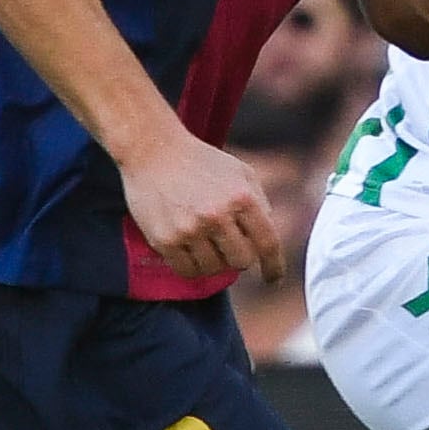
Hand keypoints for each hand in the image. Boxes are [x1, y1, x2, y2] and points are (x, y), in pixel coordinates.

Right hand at [119, 129, 287, 282]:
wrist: (154, 151)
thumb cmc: (202, 162)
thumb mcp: (241, 173)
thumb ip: (259, 204)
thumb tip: (266, 241)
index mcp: (242, 198)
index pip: (267, 243)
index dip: (274, 266)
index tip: (273, 279)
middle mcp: (218, 215)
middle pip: (241, 262)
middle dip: (240, 257)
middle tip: (229, 245)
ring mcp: (190, 229)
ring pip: (214, 269)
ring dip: (215, 261)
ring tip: (207, 242)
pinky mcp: (165, 240)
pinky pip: (187, 270)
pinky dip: (193, 266)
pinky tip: (192, 251)